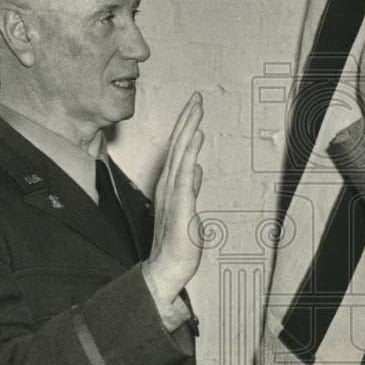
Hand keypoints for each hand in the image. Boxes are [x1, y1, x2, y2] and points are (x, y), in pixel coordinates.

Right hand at [143, 93, 204, 293]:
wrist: (167, 267)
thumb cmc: (177, 242)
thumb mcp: (188, 208)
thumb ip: (191, 186)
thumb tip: (197, 168)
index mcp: (171, 184)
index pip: (179, 150)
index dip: (186, 128)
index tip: (194, 108)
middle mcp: (168, 184)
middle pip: (178, 145)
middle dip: (187, 119)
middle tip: (196, 97)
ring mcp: (172, 191)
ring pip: (181, 152)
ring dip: (189, 128)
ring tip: (196, 108)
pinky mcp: (180, 202)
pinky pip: (185, 171)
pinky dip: (190, 152)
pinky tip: (196, 137)